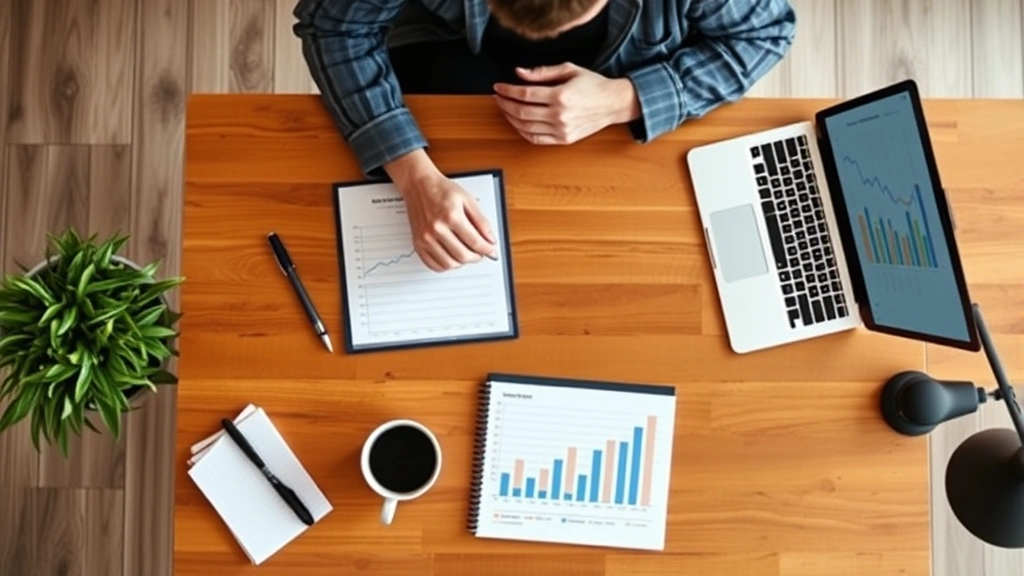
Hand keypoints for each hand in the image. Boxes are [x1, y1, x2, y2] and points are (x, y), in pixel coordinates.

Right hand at [385, 150, 496, 271]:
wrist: (418, 185)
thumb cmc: (441, 189)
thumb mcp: (467, 199)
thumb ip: (481, 221)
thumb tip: (490, 239)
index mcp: (451, 216)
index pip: (475, 242)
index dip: (487, 249)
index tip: (492, 251)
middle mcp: (437, 228)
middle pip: (463, 256)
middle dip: (477, 257)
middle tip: (481, 253)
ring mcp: (425, 238)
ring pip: (449, 264)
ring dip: (462, 263)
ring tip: (467, 254)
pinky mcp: (417, 243)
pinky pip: (434, 265)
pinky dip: (446, 266)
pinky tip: (452, 258)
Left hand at [493, 63, 640, 144]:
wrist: (612, 103)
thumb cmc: (593, 85)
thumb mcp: (569, 69)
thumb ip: (542, 72)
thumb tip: (519, 73)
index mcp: (560, 95)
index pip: (524, 93)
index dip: (507, 90)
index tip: (498, 87)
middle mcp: (560, 115)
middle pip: (521, 111)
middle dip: (504, 104)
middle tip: (498, 97)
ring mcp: (561, 130)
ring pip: (526, 127)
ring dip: (510, 118)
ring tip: (505, 109)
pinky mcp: (564, 139)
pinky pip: (536, 139)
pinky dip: (523, 132)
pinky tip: (518, 123)